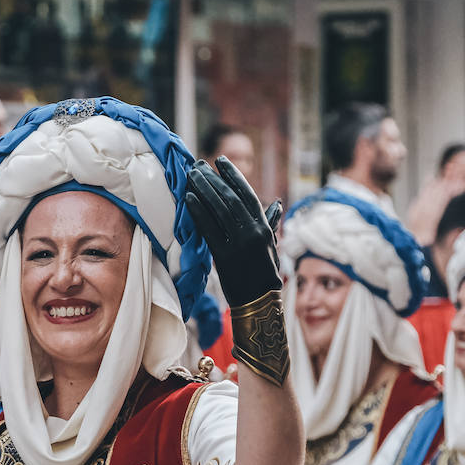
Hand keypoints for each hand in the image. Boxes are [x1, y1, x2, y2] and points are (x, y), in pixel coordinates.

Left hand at [184, 157, 281, 307]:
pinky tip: (188, 198)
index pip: (248, 195)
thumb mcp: (271, 246)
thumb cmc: (264, 274)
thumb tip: (276, 204)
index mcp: (264, 228)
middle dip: (214, 179)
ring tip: (191, 176)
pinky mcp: (225, 257)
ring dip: (204, 189)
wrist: (259, 302)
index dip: (234, 176)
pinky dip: (199, 212)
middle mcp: (254, 233)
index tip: (221, 162)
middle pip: (230, 198)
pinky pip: (209, 229)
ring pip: (219, 209)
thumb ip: (270, 223)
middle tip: (198, 165)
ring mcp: (240, 244)